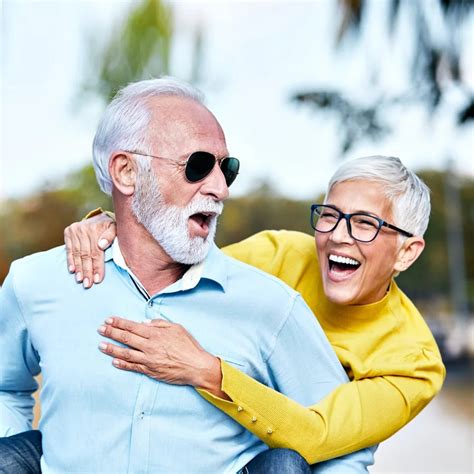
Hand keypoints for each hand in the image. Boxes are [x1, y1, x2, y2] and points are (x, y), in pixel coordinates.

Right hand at [64, 212, 115, 287]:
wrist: (100, 218)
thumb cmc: (110, 227)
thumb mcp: (115, 228)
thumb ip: (110, 236)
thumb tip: (101, 245)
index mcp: (96, 228)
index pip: (96, 252)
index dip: (97, 266)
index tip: (97, 279)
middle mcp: (83, 229)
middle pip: (86, 254)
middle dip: (87, 271)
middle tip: (88, 284)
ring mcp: (75, 230)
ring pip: (77, 253)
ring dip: (78, 268)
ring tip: (80, 280)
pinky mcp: (68, 232)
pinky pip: (69, 249)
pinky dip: (70, 260)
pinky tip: (72, 270)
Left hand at [97, 317, 226, 396]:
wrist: (196, 366)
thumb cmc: (189, 346)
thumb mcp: (177, 328)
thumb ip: (160, 324)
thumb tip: (144, 323)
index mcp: (156, 334)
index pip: (133, 327)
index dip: (119, 323)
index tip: (109, 320)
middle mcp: (150, 346)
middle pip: (126, 338)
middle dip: (111, 333)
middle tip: (100, 329)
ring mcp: (149, 359)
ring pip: (126, 353)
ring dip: (112, 349)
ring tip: (101, 345)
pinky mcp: (150, 371)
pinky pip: (133, 367)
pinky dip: (122, 364)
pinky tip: (114, 361)